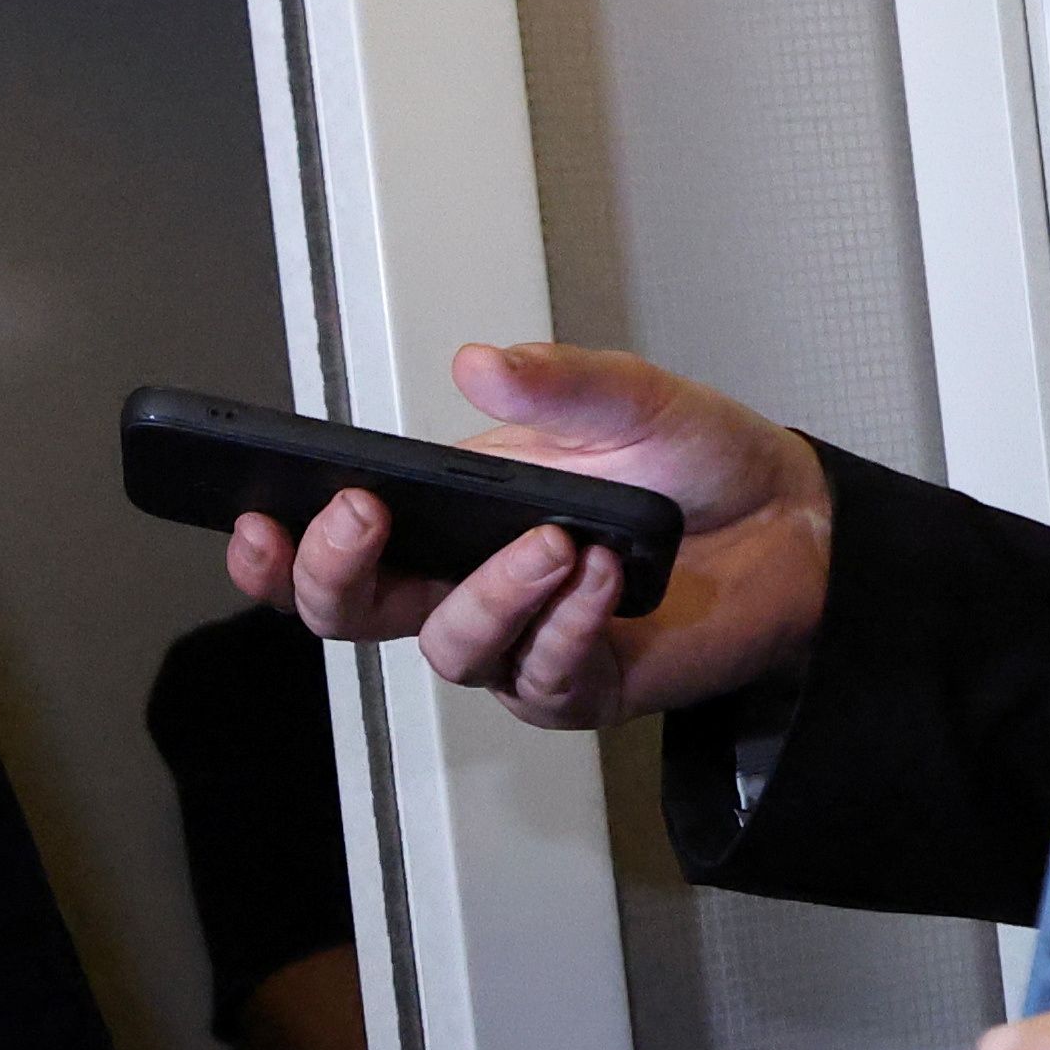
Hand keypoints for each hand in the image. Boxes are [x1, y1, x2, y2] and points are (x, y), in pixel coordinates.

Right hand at [218, 343, 836, 725]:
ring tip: (555, 543)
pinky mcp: (581, 686)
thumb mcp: (628, 398)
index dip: (280, 551)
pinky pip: (545, 678)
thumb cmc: (695, 464)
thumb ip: (555, 380)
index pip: (338, 549)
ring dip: (491, 593)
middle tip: (360, 517)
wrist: (793, 525)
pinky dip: (569, 625)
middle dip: (335, 573)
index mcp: (451, 518)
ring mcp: (520, 644)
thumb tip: (476, 363)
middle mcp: (469, 586)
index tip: (257, 516)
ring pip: (452, 649)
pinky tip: (604, 578)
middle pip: (351, 616)